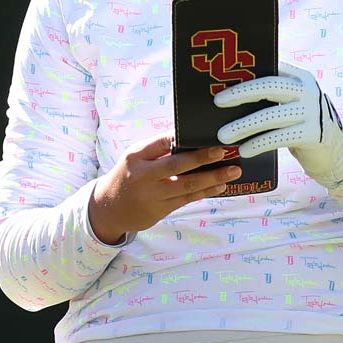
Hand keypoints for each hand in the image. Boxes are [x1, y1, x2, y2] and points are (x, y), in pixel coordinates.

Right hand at [87, 136, 241, 243]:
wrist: (109, 207)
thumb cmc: (129, 175)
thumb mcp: (135, 157)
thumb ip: (158, 149)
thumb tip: (191, 139)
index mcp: (136, 157)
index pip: (160, 143)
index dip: (181, 138)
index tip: (202, 133)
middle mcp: (143, 175)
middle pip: (175, 165)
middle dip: (201, 158)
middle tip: (222, 152)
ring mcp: (152, 195)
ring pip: (186, 186)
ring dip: (212, 178)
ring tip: (233, 170)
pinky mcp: (160, 210)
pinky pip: (187, 199)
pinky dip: (205, 191)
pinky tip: (220, 185)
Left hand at [214, 61, 342, 182]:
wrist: (334, 152)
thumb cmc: (300, 124)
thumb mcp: (290, 103)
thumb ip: (270, 94)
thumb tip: (228, 93)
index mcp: (299, 77)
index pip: (270, 67)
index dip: (246, 70)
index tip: (220, 74)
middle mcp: (308, 90)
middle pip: (269, 86)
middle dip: (240, 93)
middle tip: (217, 101)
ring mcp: (313, 111)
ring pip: (271, 115)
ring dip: (243, 126)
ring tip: (223, 135)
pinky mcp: (314, 134)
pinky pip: (279, 137)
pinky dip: (258, 143)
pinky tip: (244, 150)